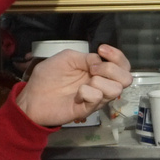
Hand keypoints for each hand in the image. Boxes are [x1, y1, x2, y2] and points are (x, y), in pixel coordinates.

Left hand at [14, 43, 131, 128]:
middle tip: (92, 69)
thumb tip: (100, 62)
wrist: (32, 97)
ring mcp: (96, 98)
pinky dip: (87, 93)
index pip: (122, 64)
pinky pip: (97, 98)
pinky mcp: (88, 110)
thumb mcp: (67, 57)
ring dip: (100, 81)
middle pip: (127, 78)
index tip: (102, 49)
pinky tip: (76, 95)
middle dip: (112, 69)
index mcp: (98, 69)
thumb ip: (86, 57)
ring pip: (116, 90)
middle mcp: (101, 83)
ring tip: (85, 83)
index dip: (117, 56)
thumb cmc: (48, 76)